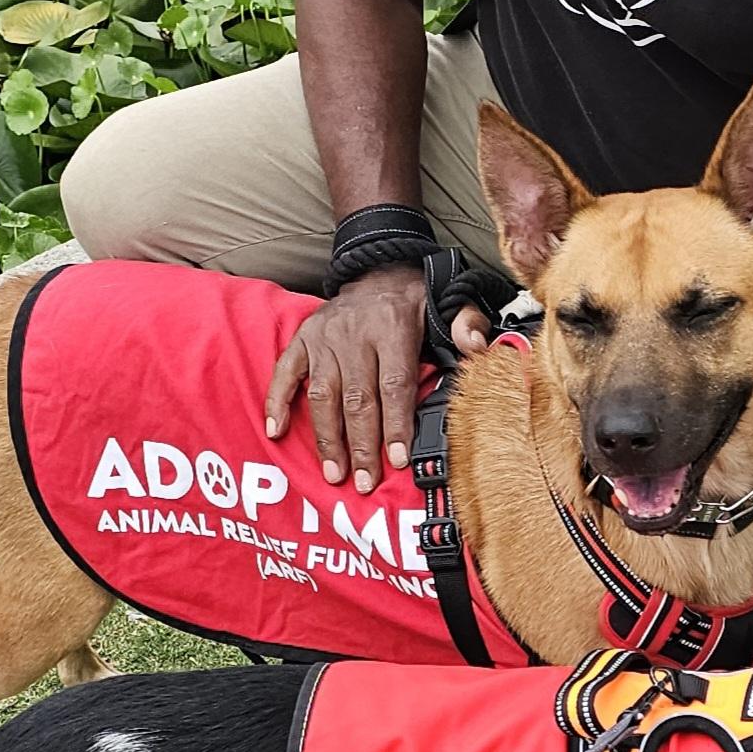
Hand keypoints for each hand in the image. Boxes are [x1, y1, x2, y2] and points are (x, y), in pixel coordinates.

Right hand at [263, 267, 490, 490]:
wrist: (379, 269)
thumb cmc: (416, 302)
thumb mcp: (449, 302)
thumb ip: (467, 324)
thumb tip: (476, 346)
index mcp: (392, 327)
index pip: (394, 384)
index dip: (396, 424)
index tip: (398, 459)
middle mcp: (354, 333)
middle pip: (357, 398)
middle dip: (361, 444)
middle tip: (364, 482)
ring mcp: (324, 338)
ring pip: (323, 394)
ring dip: (327, 437)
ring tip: (335, 473)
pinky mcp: (303, 339)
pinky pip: (285, 372)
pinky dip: (277, 401)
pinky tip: (276, 432)